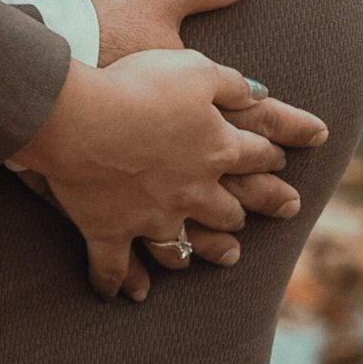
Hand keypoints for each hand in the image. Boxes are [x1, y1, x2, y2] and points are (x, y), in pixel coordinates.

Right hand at [16, 48, 324, 300]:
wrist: (81, 118)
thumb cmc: (139, 85)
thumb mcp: (196, 69)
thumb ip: (232, 84)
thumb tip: (262, 93)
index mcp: (217, 149)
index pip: (257, 155)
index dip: (272, 155)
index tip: (281, 158)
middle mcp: (192, 192)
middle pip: (229, 210)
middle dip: (247, 210)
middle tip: (263, 214)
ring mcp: (151, 218)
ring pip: (183, 246)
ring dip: (202, 252)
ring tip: (222, 256)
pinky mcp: (110, 232)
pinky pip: (115, 266)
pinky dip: (118, 281)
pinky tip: (125, 293)